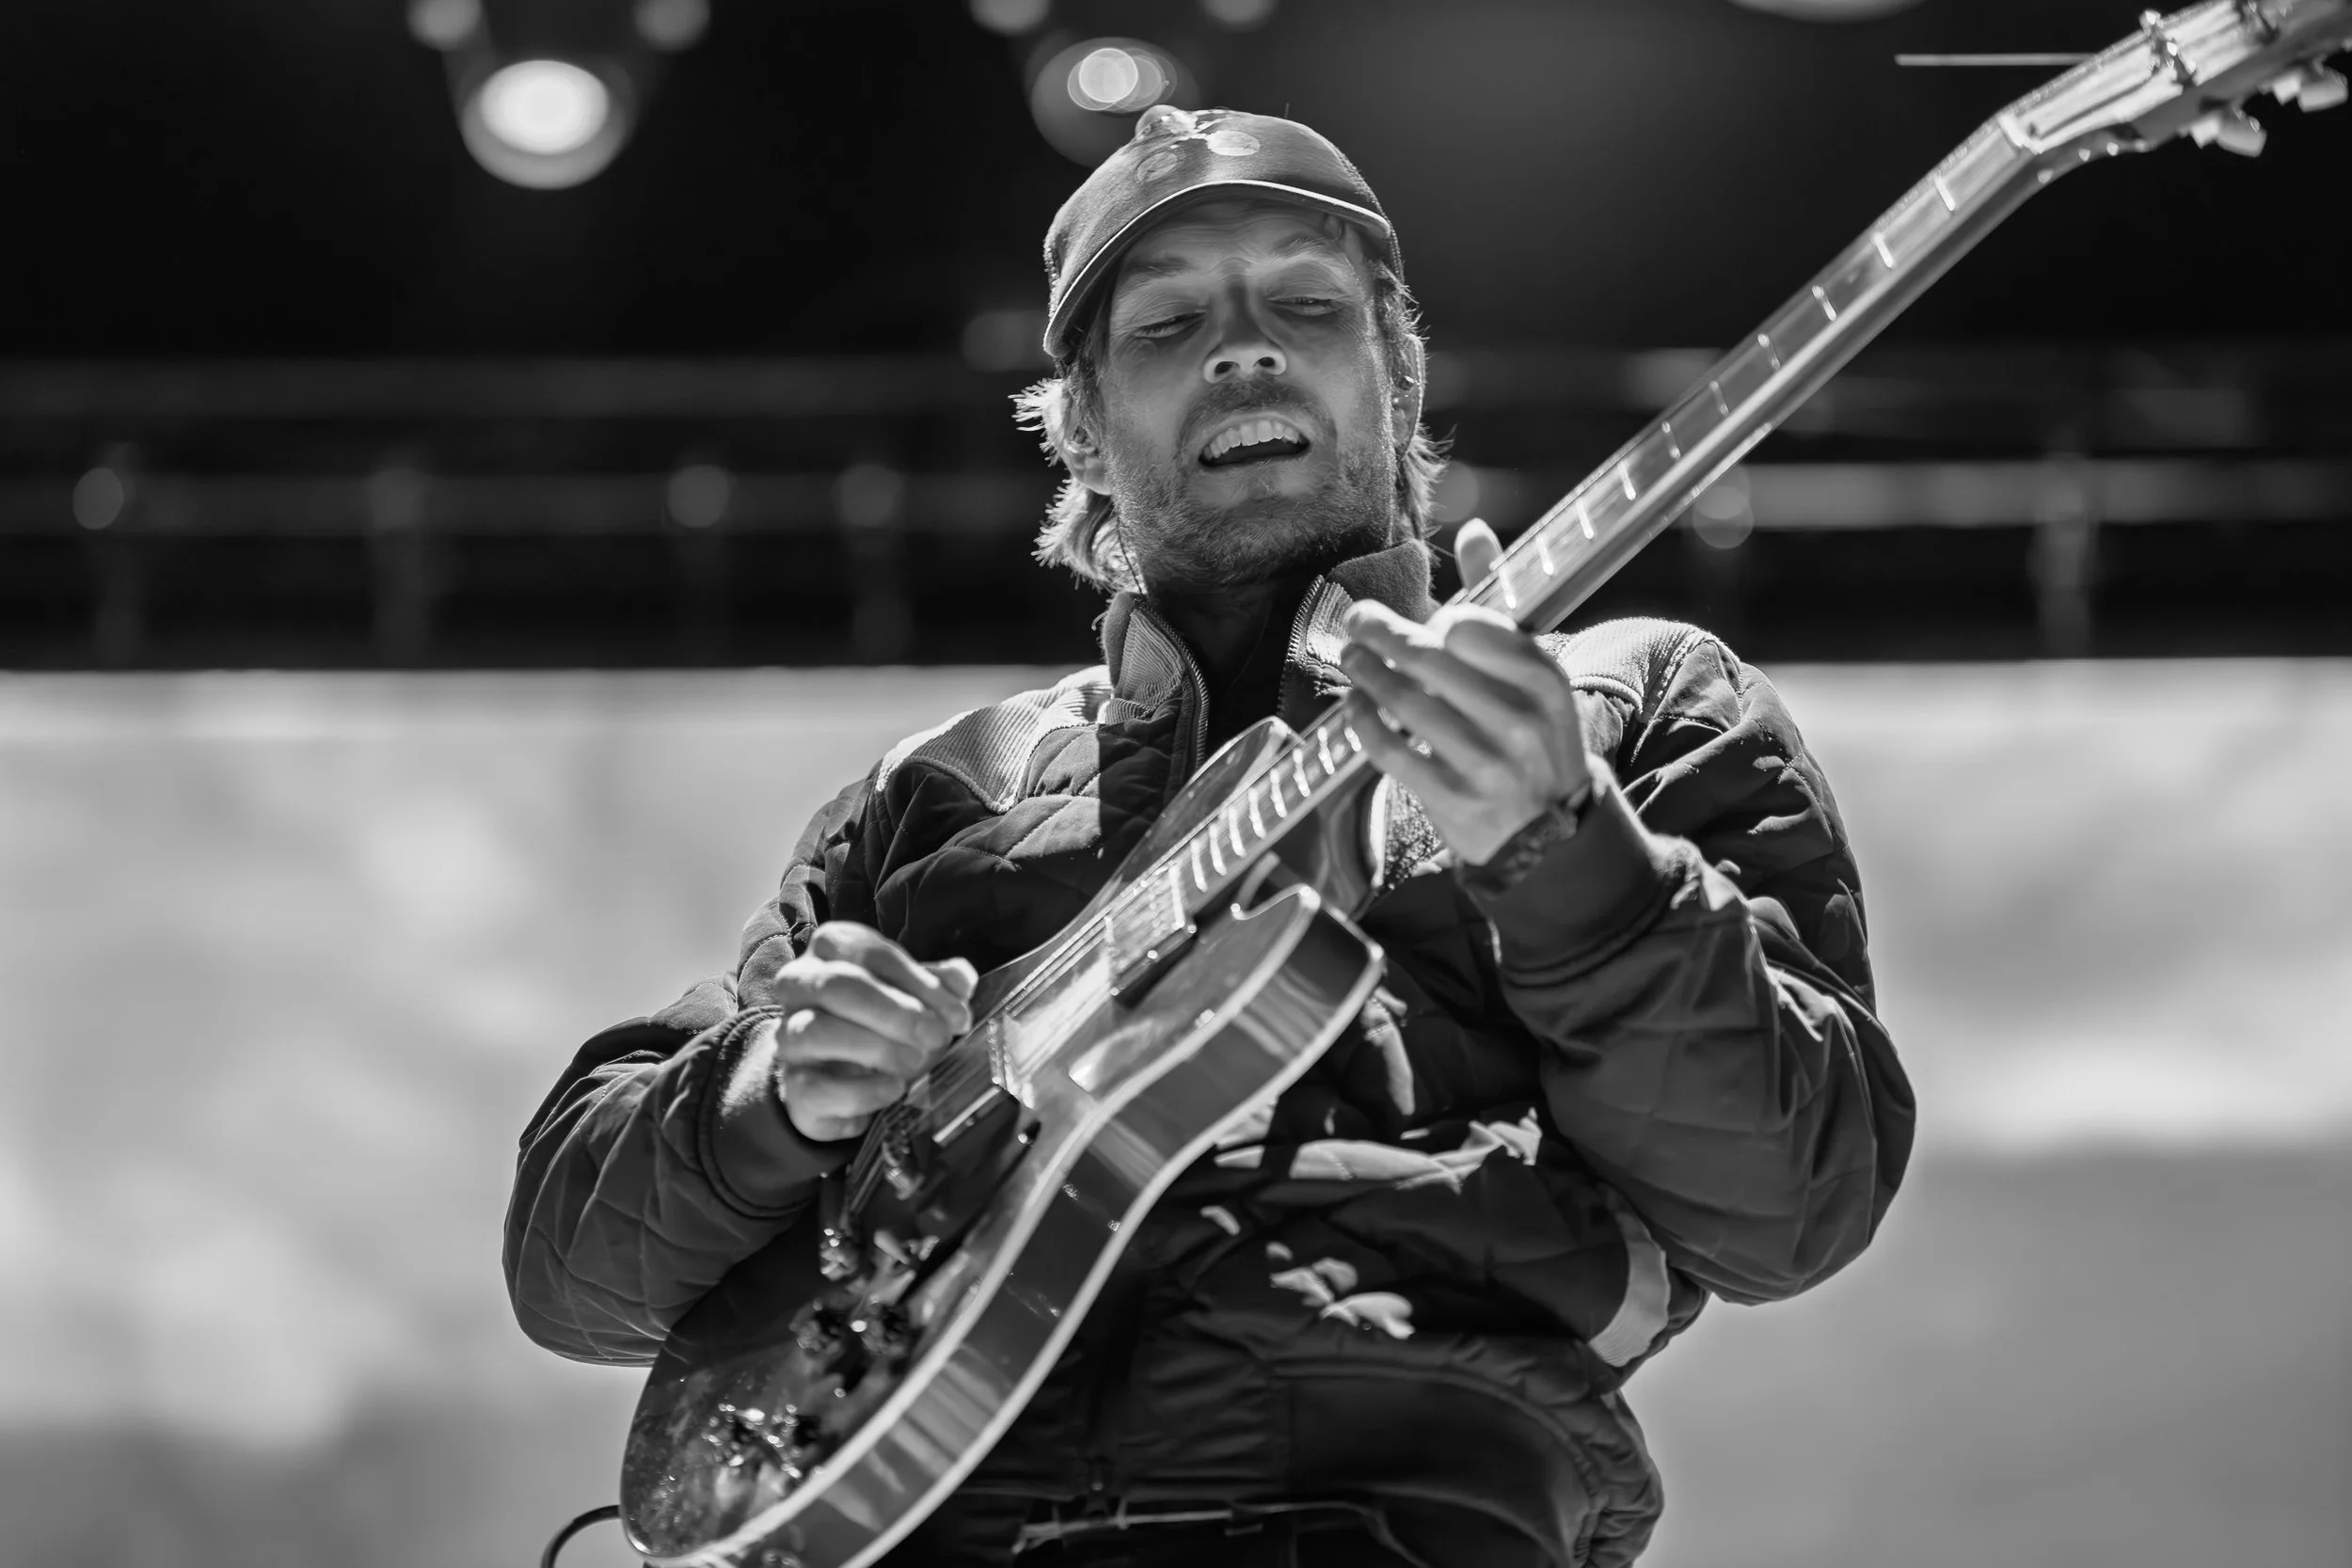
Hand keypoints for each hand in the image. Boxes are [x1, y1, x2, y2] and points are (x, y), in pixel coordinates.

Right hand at [753, 922, 977, 1143]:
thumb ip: (938, 983)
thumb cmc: (884, 1022)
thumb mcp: (915, 994)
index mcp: (832, 950)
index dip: (918, 982)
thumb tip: (962, 979)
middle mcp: (800, 986)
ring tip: (914, 1063)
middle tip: (936, 1036)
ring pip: (815, 1031)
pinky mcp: (792, 1086)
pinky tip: (893, 1089)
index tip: (957, 1015)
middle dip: (895, 1011)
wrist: (842, 1078)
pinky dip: (861, 1092)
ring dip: (875, 1047)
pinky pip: (816, 1088)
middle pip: (838, 985)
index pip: (868, 951)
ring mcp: (788, 1036)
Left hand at [1337, 518, 1592, 867]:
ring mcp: (1484, 764)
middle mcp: (1518, 721)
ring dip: (1366, 672)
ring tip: (1352, 657)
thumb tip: (1475, 531)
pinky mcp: (1450, 799)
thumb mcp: (1535, 673)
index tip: (1428, 621)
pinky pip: (1390, 750)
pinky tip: (1355, 704)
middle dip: (1382, 633)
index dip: (1441, 620)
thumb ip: (1500, 605)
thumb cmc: (1535, 737)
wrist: (1551, 832)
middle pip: (1429, 659)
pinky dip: (1363, 721)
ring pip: (1405, 702)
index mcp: (1544, 681)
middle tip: (1358, 621)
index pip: (1475, 628)